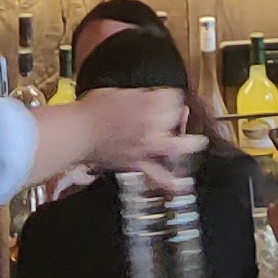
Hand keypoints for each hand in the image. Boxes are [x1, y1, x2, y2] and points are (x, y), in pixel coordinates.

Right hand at [56, 84, 200, 188]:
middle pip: (177, 117)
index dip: (168, 95)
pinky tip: (180, 185)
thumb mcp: (120, 91)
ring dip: (188, 144)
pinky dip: (170, 182)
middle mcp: (152, 125)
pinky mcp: (138, 164)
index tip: (164, 96)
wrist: (79, 131)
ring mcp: (147, 146)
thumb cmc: (93, 109)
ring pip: (177, 146)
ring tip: (197, 143)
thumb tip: (148, 100)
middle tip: (176, 111)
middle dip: (178, 113)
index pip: (172, 96)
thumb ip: (140, 96)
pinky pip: (157, 175)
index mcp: (148, 103)